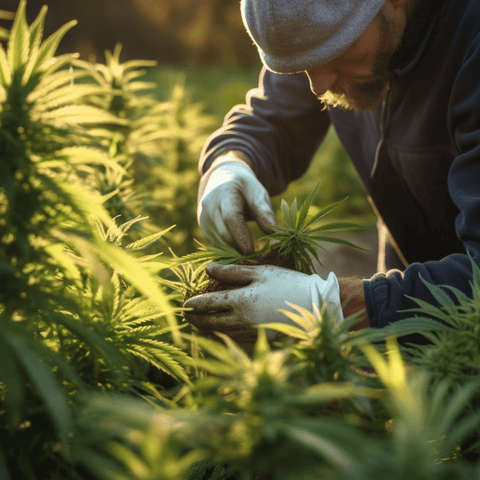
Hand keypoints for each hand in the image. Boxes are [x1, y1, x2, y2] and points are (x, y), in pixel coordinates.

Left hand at [183, 263, 343, 341]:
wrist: (314, 305)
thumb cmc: (288, 283)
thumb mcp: (261, 272)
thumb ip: (233, 271)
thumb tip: (209, 269)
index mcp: (240, 301)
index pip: (209, 304)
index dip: (194, 304)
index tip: (184, 304)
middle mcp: (242, 320)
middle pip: (211, 322)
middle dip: (196, 320)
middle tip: (186, 316)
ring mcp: (251, 332)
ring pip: (222, 333)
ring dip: (207, 329)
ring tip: (198, 324)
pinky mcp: (261, 340)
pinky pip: (236, 339)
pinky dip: (224, 334)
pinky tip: (221, 331)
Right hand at [198, 154, 276, 253]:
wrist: (223, 181)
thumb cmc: (245, 189)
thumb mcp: (259, 194)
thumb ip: (265, 212)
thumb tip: (272, 233)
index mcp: (224, 194)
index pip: (231, 218)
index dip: (241, 236)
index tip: (251, 251)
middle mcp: (209, 207)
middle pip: (224, 233)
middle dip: (240, 247)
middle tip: (257, 257)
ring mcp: (204, 219)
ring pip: (220, 242)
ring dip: (235, 251)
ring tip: (251, 254)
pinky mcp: (204, 229)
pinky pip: (218, 245)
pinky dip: (230, 249)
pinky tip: (241, 249)